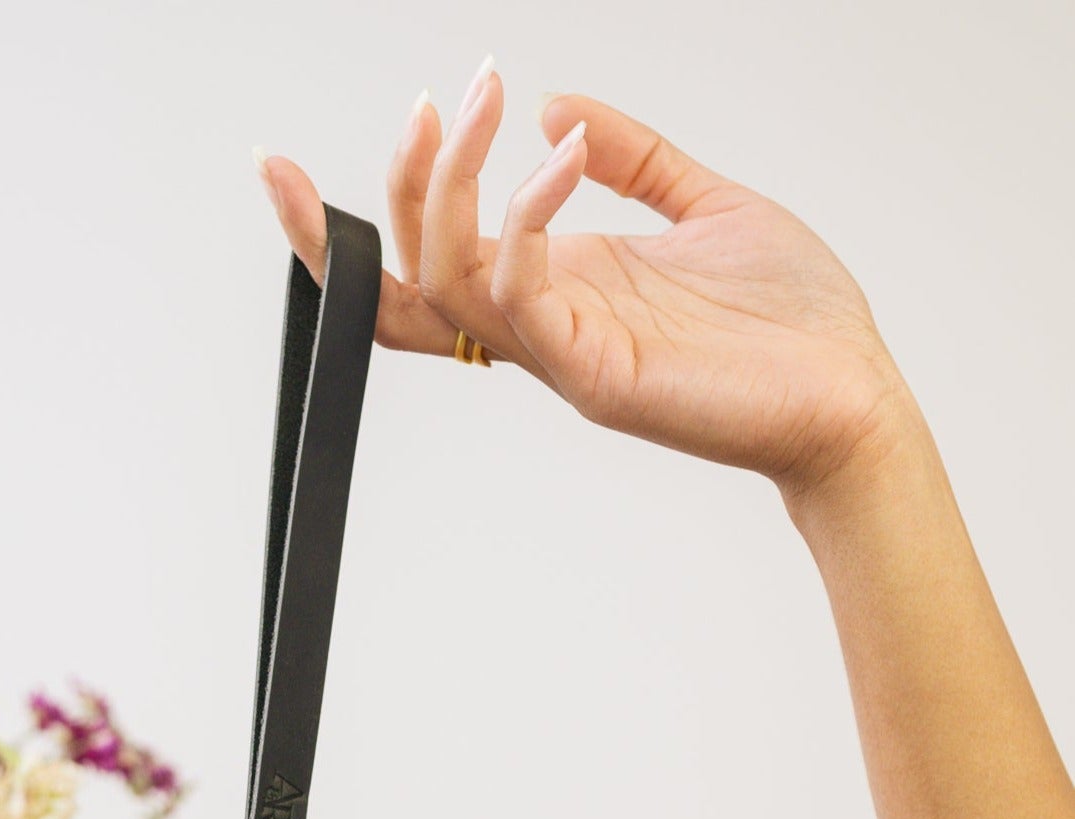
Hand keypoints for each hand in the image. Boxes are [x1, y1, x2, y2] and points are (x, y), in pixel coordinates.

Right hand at [256, 66, 915, 499]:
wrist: (853, 398)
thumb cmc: (791, 321)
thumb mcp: (705, 204)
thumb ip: (635, 156)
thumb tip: (554, 111)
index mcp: (555, 291)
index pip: (420, 270)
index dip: (348, 226)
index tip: (285, 166)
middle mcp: (541, 329)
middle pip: (405, 282)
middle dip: (381, 196)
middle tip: (427, 104)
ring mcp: (561, 355)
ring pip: (445, 280)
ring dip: (445, 186)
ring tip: (474, 101)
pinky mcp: (594, 372)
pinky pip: (521, 293)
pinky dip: (526, 216)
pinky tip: (565, 156)